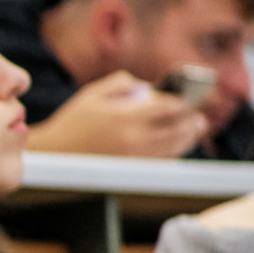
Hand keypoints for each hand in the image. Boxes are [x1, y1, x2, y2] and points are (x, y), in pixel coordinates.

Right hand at [26, 70, 208, 157]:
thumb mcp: (92, 94)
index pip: (167, 106)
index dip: (181, 101)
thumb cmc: (72, 122)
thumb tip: (146, 86)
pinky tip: (178, 145)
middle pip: (177, 128)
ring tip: (194, 130)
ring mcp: (135, 156)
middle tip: (198, 117)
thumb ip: (121, 83)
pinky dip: (175, 152)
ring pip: (174, 146)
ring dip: (188, 137)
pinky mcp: (133, 169)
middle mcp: (134, 137)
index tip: (186, 99)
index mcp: (125, 116)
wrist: (55, 154)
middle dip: (192, 121)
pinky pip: (163, 161)